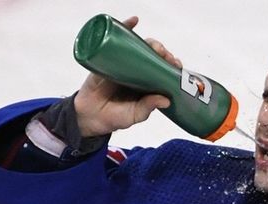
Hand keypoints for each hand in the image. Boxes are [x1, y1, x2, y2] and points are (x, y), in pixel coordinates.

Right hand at [73, 16, 182, 136]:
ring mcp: (125, 64)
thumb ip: (148, 108)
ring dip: (151, 43)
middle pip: (155, 56)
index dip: (173, 65)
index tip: (177, 65)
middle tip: (166, 56)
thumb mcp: (134, 115)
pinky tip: (134, 21)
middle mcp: (139, 72)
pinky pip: (118, 40)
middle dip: (164, 53)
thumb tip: (166, 100)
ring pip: (141, 47)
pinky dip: (126, 28)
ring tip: (155, 47)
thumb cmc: (115, 117)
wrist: (90, 116)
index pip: (165, 71)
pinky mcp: (110, 58)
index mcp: (149, 85)